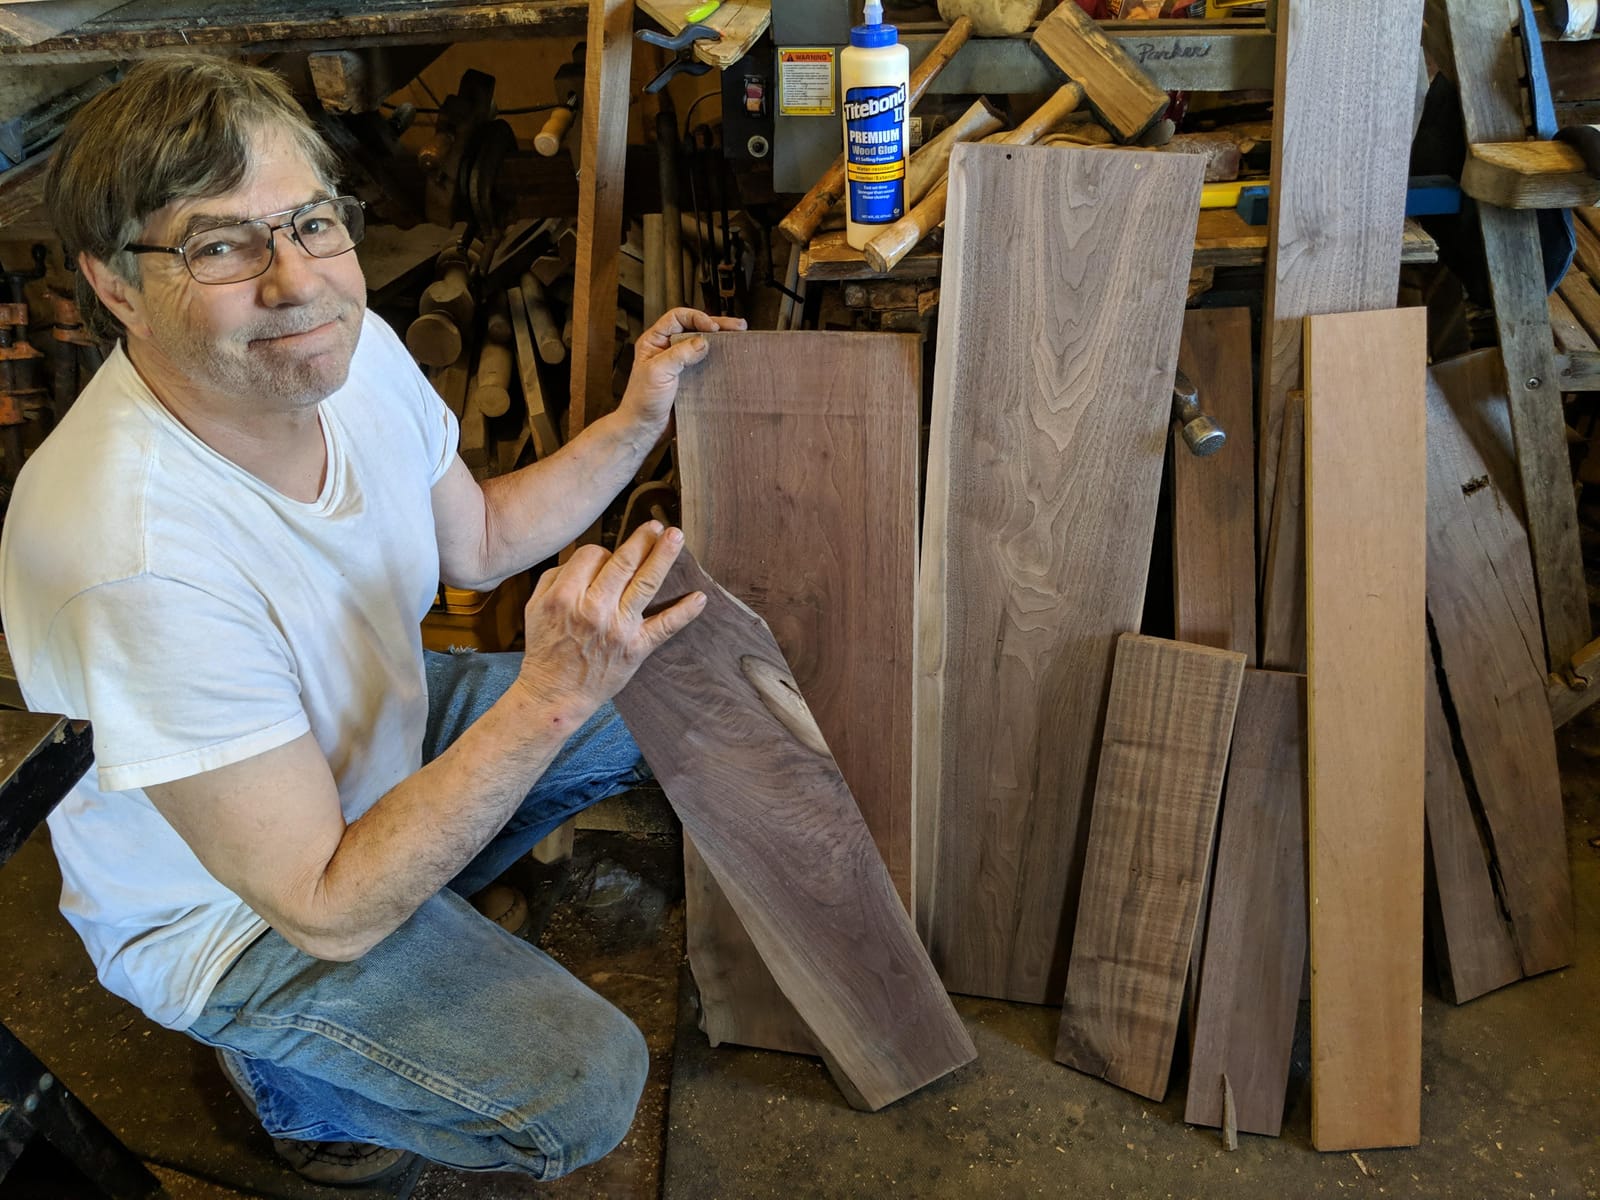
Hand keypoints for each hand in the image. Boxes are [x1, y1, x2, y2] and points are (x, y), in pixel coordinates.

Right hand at [514, 522, 704, 718]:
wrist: (554, 694)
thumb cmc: (545, 648)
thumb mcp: (535, 607)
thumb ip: (557, 576)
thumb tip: (586, 555)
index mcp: (565, 596)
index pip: (591, 555)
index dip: (599, 553)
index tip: (603, 560)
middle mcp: (593, 609)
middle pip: (623, 562)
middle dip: (642, 539)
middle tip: (656, 525)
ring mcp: (618, 629)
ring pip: (645, 583)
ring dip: (663, 557)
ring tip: (676, 537)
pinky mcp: (636, 649)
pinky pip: (664, 627)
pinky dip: (684, 612)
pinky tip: (699, 598)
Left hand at [616, 307, 745, 431]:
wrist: (644, 429)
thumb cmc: (641, 402)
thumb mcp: (657, 372)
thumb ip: (679, 354)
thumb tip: (702, 341)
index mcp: (654, 341)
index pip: (678, 318)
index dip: (697, 318)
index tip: (712, 328)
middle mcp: (667, 349)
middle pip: (695, 328)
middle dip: (717, 325)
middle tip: (737, 327)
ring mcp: (679, 364)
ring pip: (703, 345)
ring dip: (721, 341)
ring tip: (738, 338)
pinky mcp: (689, 379)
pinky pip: (706, 364)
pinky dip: (719, 360)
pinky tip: (730, 359)